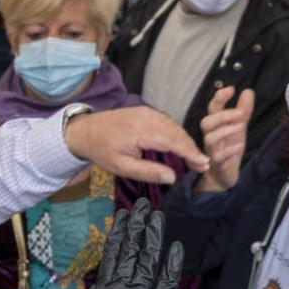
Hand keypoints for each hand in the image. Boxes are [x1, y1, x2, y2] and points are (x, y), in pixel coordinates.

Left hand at [64, 107, 208, 182]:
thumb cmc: (102, 150)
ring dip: (186, 141)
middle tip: (202, 164)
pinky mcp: (145, 110)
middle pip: (177, 132)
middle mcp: (147, 117)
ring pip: (174, 126)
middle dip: (191, 148)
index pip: (173, 141)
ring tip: (194, 157)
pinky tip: (181, 145)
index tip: (203, 163)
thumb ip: (147, 172)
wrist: (85, 130)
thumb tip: (172, 177)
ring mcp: (147, 111)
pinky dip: (177, 133)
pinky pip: (167, 121)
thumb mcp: (122, 167)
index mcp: (141, 131)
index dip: (190, 153)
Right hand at [76, 199, 182, 288]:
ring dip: (152, 237)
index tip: (123, 215)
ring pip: (147, 260)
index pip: (113, 253)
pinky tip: (176, 247)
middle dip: (137, 226)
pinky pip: (167, 282)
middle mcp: (123, 288)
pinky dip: (171, 265)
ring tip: (155, 216)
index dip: (119, 232)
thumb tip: (100, 286)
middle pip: (131, 250)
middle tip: (141, 205)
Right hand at [197, 86, 253, 192]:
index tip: (231, 89)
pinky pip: (219, 157)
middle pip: (206, 122)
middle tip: (239, 112)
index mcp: (216, 126)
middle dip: (221, 115)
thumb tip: (248, 91)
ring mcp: (212, 151)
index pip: (213, 109)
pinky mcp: (217, 165)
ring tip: (241, 126)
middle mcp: (211, 137)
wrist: (223, 177)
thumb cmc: (228, 150)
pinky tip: (239, 145)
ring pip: (210, 139)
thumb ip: (243, 111)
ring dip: (225, 130)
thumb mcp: (239, 129)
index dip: (219, 98)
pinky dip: (229, 150)